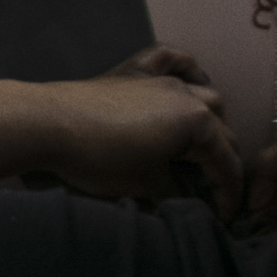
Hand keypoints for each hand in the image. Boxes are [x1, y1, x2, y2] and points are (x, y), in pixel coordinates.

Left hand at [50, 48, 247, 212]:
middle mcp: (186, 94)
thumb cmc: (99, 159)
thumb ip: (178, 191)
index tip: (226, 217)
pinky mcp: (133, 71)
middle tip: (212, 192)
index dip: (229, 194)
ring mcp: (160, 78)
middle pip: (219, 130)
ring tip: (200, 149)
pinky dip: (185, 67)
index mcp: (197, 123)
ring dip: (210, 122)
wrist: (47, 124)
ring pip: (203, 95)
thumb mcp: (145, 185)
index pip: (226, 163)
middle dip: (221, 163)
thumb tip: (193, 196)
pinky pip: (170, 59)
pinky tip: (190, 78)